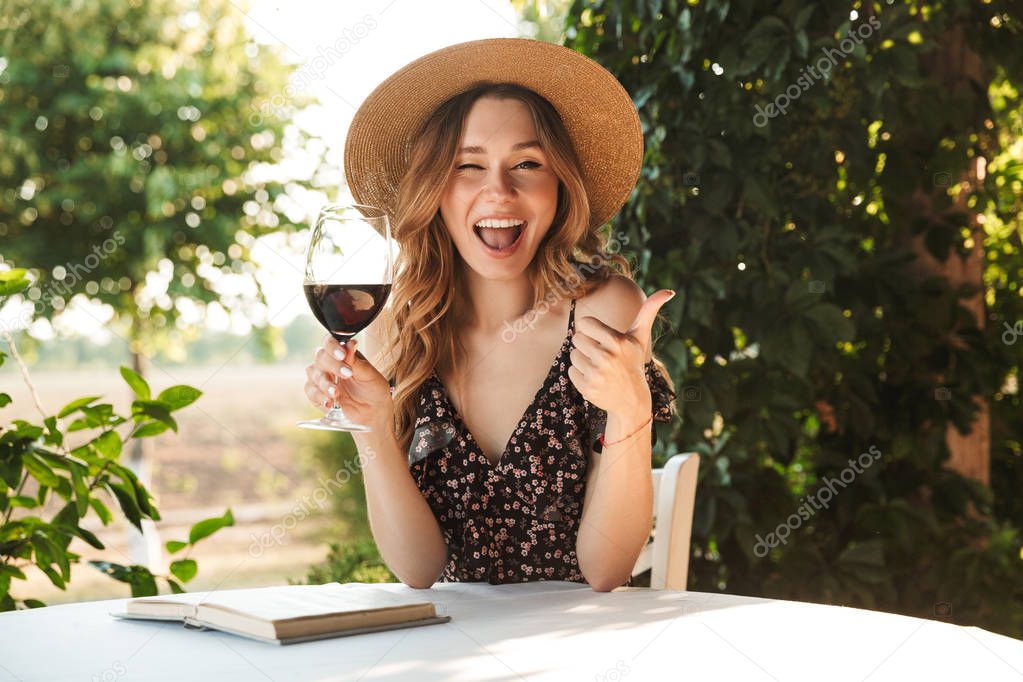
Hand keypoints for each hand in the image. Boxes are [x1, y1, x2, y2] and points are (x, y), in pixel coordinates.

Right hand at [304, 336, 393, 427]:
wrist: (372, 411)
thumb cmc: (372, 389)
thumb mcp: (369, 375)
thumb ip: (356, 361)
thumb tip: (350, 342)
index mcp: (342, 353)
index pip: (330, 342)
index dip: (333, 347)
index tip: (342, 355)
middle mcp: (329, 362)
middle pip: (320, 356)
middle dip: (333, 366)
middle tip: (347, 375)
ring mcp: (321, 377)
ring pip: (313, 374)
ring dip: (325, 384)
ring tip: (337, 394)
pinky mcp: (316, 393)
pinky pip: (310, 392)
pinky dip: (319, 397)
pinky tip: (329, 403)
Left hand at [567, 289, 674, 415]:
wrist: (632, 399)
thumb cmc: (633, 361)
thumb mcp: (640, 336)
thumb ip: (649, 310)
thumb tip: (670, 291)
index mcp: (616, 341)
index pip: (585, 323)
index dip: (592, 329)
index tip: (602, 338)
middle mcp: (606, 357)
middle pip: (577, 338)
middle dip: (587, 345)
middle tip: (602, 355)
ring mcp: (597, 374)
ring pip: (573, 355)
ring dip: (583, 360)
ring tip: (599, 367)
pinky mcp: (588, 388)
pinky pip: (571, 371)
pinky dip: (580, 375)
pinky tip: (595, 378)